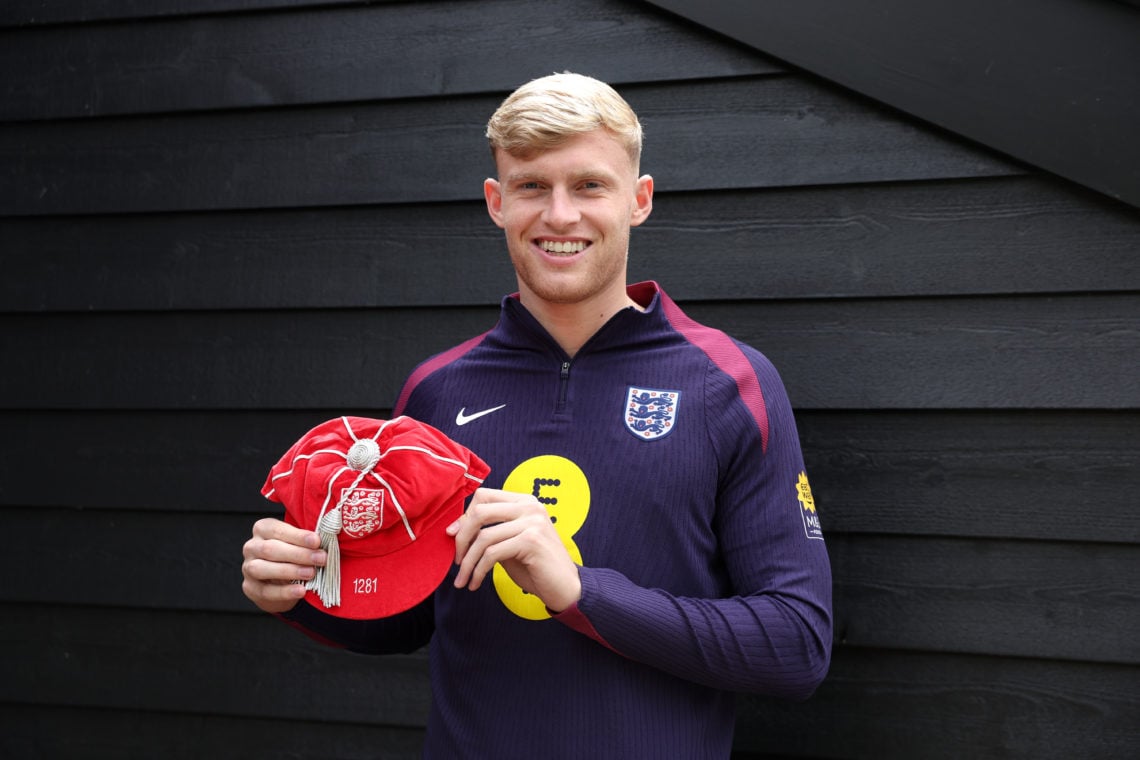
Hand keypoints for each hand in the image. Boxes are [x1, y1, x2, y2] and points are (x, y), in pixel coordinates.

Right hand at [241, 517, 325, 613]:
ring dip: (290, 571)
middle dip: (298, 554)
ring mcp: (247, 568)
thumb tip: (327, 538)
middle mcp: (251, 547)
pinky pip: (266, 591)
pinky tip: (301, 590)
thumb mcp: (298, 544)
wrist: (280, 583)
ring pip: (263, 568)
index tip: (317, 541)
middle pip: (271, 549)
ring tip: (311, 573)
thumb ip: (306, 540)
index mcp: (263, 529)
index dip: (298, 536)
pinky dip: (285, 592)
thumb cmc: (292, 556)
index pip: (277, 530)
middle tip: (321, 559)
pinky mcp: (250, 588)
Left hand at [447, 488, 581, 612]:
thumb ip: (489, 531)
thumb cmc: (536, 566)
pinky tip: (476, 582)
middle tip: (457, 560)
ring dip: (468, 562)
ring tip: (463, 579)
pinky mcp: (531, 541)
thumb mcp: (509, 543)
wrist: (566, 588)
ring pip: (483, 537)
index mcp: (524, 501)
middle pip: (480, 511)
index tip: (452, 536)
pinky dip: (478, 571)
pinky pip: (492, 554)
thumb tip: (455, 529)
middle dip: (462, 538)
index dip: (463, 516)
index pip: (484, 496)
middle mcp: (530, 506)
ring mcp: (532, 522)